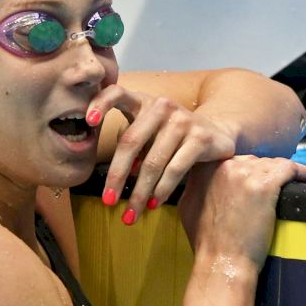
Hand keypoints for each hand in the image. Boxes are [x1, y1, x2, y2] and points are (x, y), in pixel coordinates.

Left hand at [88, 84, 237, 221]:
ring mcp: (183, 120)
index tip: (88, 122)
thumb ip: (132, 145)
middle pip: (131, 142)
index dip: (101, 103)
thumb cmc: (173, 137)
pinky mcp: (200, 138)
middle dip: (116, 176)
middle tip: (107, 201)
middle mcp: (162, 106)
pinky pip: (174, 170)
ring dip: (140, 193)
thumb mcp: (150, 133)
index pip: (118, 92)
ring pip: (152, 162)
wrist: (217, 134)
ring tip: (131, 213)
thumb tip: (119, 176)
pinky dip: (161, 190)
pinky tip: (153, 204)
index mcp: (144, 101)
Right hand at [177, 156, 305, 268]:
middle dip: (264, 175)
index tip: (257, 179)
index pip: (233, 160)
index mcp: (204, 168)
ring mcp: (245, 174)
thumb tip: (206, 179)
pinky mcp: (265, 185)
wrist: (221, 263)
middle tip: (274, 191)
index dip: (248, 171)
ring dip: (282, 175)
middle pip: (253, 161)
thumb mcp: (189, 206)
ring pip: (271, 164)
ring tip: (296, 184)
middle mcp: (223, 165)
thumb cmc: (206, 243)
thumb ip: (197, 186)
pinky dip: (302, 173)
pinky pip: (289, 169)